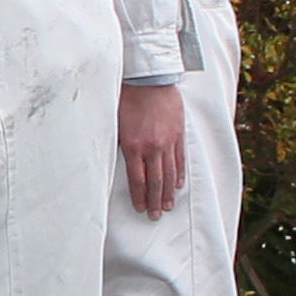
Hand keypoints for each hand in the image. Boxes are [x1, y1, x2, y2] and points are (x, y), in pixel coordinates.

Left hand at [116, 80, 185, 218]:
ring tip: (167, 206)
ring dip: (168, 193)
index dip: (139, 197)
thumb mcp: (115, 124)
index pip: (137, 180)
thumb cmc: (127, 99)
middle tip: (154, 215)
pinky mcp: (178, 134)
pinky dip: (178, 174)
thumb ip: (121, 145)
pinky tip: (177, 185)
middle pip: (155, 182)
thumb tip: (121, 163)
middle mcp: (152, 147)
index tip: (140, 208)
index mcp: (133, 146)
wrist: (149, 80)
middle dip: (154, 201)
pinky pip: (179, 159)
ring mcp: (168, 142)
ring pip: (169, 173)